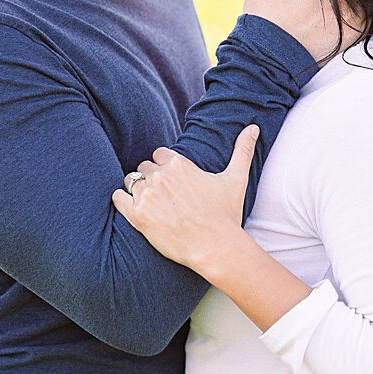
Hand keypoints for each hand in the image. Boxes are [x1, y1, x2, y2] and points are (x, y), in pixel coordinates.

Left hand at [113, 124, 258, 274]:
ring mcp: (147, 195)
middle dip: (152, 178)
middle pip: (144, 168)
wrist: (215, 246)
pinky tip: (133, 206)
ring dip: (138, 189)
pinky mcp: (137, 215)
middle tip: (164, 195)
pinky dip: (123, 199)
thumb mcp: (236, 179)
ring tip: (151, 203)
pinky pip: (118, 197)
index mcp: (179, 164)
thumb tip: (253, 127)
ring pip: (131, 181)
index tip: (173, 180)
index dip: (165, 166)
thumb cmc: (226, 213)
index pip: (159, 155)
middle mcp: (160, 176)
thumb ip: (242, 150)